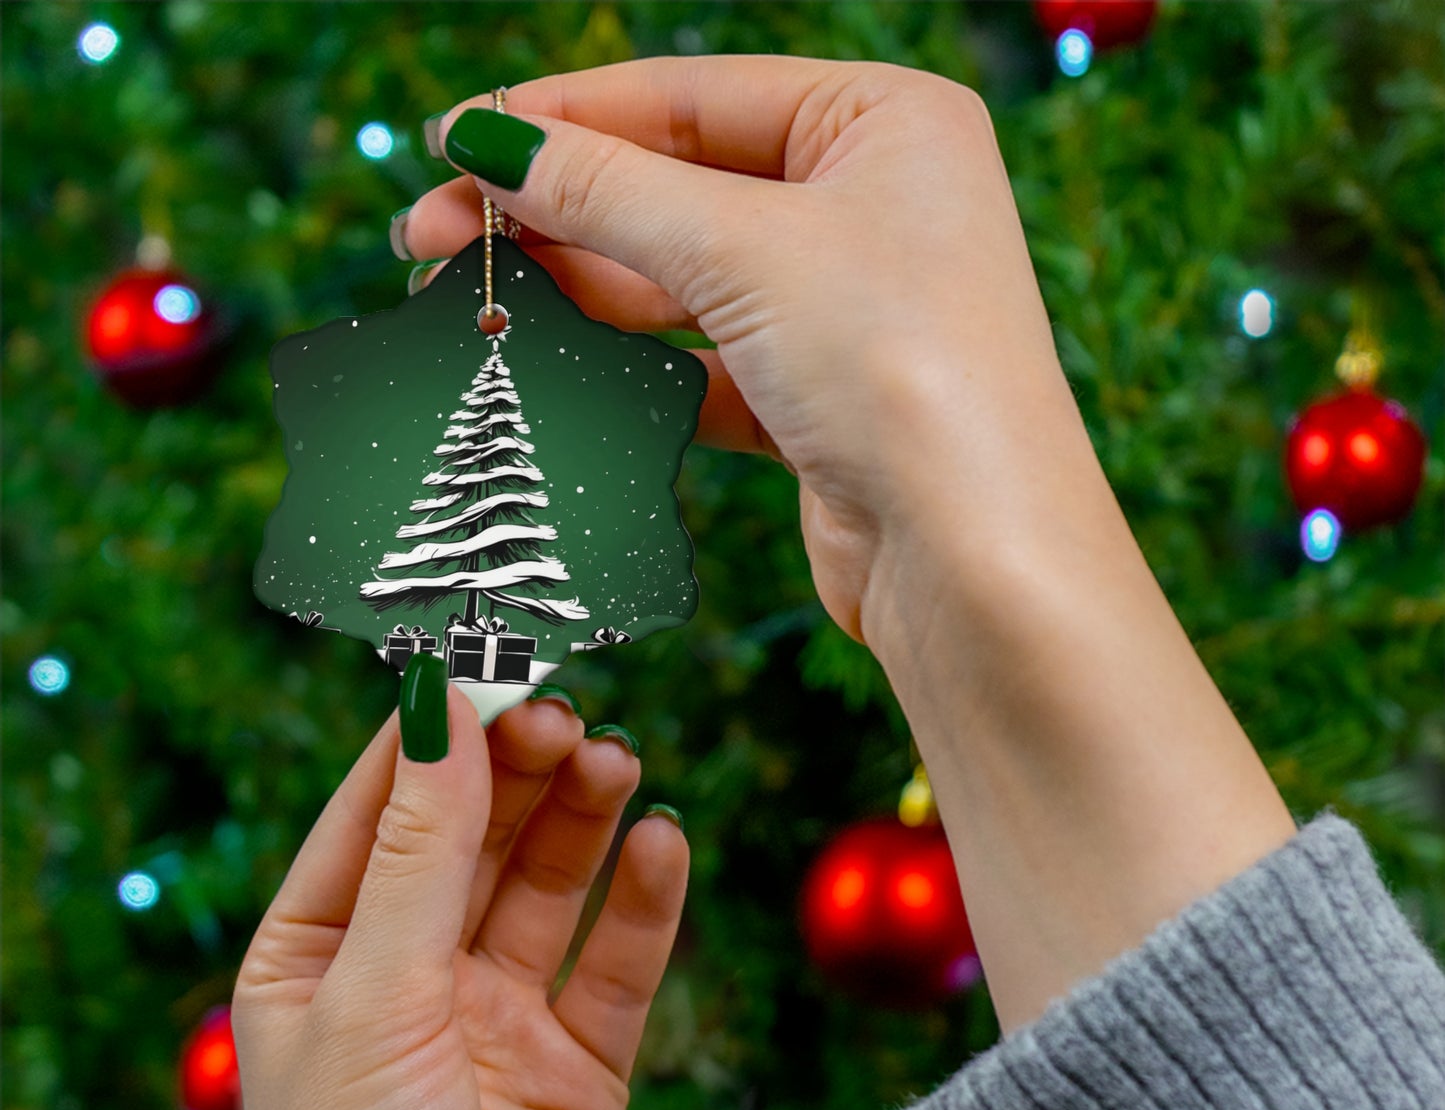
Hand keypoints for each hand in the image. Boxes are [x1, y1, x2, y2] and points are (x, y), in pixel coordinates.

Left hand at [232, 689, 686, 1109]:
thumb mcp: (374, 1000)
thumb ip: (419, 853)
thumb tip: (441, 707)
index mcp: (319, 958)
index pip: (378, 810)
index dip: (434, 735)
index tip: (489, 659)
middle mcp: (408, 979)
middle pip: (474, 836)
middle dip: (518, 769)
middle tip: (567, 710)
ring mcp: (497, 1021)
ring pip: (549, 885)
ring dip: (584, 819)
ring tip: (619, 761)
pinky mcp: (579, 1067)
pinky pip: (617, 962)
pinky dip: (644, 902)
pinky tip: (664, 843)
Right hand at [402, 56, 1081, 641]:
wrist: (972, 560)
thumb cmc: (900, 370)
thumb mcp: (744, 250)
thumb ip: (609, 192)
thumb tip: (489, 143)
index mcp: (883, 121)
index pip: (689, 96)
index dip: (562, 117)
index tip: (453, 141)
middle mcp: (870, 204)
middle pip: (677, 187)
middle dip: (554, 209)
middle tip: (430, 233)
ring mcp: (843, 307)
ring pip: (682, 278)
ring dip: (579, 286)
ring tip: (472, 294)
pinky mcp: (816, 399)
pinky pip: (701, 360)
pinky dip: (630, 362)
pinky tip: (552, 360)